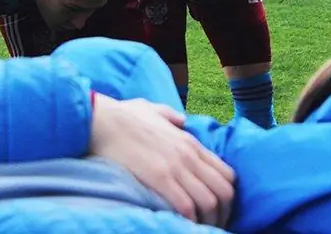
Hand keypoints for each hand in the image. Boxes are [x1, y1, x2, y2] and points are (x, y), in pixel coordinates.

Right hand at [89, 95, 234, 226]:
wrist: (103, 120)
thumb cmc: (124, 115)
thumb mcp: (155, 109)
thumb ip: (172, 116)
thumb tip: (182, 120)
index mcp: (191, 142)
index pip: (227, 173)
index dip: (227, 196)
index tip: (219, 209)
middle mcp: (190, 155)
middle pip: (224, 191)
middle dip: (223, 213)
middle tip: (213, 225)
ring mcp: (176, 166)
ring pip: (209, 201)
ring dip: (207, 220)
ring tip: (199, 229)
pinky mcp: (160, 177)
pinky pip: (186, 205)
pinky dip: (189, 219)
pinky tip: (183, 225)